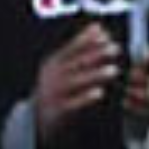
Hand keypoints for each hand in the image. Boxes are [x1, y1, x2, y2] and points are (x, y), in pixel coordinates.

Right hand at [33, 25, 121, 148]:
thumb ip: (79, 49)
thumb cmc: (55, 90)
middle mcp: (52, 76)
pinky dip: (86, 98)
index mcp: (54, 62)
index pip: (72, 48)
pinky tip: (100, 93)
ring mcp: (54, 93)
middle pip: (76, 63)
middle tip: (114, 49)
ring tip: (113, 70)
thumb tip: (98, 28)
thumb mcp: (61, 67)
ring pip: (76, 82)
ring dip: (95, 75)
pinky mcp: (57, 112)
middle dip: (96, 54)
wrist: (34, 121)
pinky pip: (73, 104)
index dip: (88, 39)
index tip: (104, 34)